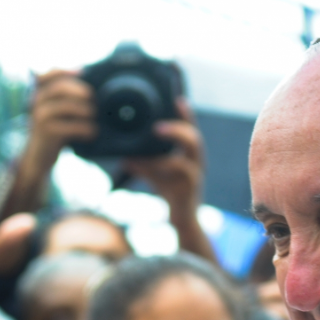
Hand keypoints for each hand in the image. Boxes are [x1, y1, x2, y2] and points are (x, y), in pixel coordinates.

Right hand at [22, 71, 96, 174]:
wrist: (39, 157)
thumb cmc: (54, 131)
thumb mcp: (58, 112)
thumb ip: (68, 99)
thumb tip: (93, 90)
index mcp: (40, 93)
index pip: (48, 74)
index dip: (64, 70)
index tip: (82, 71)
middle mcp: (36, 101)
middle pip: (59, 87)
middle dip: (80, 91)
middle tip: (94, 100)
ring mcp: (40, 117)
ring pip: (65, 106)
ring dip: (84, 110)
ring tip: (94, 116)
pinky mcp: (46, 132)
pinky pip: (69, 126)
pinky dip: (84, 129)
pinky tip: (92, 132)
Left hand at [122, 100, 204, 220]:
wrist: (183, 220)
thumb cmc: (171, 191)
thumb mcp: (157, 172)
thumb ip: (144, 162)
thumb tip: (123, 155)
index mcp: (190, 154)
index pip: (190, 129)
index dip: (186, 115)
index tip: (178, 100)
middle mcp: (196, 163)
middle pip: (194, 140)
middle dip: (178, 129)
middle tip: (158, 126)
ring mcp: (194, 178)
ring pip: (184, 161)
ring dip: (166, 153)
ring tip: (151, 142)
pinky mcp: (186, 192)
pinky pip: (173, 180)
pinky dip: (152, 170)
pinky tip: (134, 164)